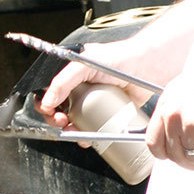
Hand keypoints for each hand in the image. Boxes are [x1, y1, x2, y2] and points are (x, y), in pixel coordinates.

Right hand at [36, 41, 152, 128]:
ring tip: (74, 129)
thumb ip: (63, 80)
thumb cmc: (120, 57)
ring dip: (68, 130)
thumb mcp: (84, 64)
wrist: (148, 65)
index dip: (45, 104)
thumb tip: (48, 101)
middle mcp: (78, 89)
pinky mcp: (103, 114)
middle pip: (56, 110)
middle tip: (61, 121)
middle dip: (55, 119)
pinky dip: (85, 136)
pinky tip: (87, 135)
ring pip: (71, 121)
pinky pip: (89, 129)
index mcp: (70, 76)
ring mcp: (90, 102)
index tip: (50, 110)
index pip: (47, 92)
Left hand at [146, 65, 193, 167]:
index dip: (166, 154)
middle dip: (191, 160)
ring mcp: (189, 124)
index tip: (177, 155)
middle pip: (174, 155)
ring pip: (193, 158)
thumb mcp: (181, 93)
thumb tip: (176, 140)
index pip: (153, 144)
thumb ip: (174, 115)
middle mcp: (172, 117)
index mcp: (164, 108)